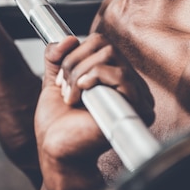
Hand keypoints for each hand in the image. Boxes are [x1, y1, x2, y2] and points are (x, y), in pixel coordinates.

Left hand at [36, 34, 154, 166]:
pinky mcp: (135, 109)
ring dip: (80, 72)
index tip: (61, 78)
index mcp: (114, 78)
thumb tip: (67, 38)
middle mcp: (130, 85)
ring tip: (71, 96)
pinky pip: (120, 75)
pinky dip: (94, 77)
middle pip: (106, 46)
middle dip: (75, 62)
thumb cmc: (59, 125)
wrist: (57, 151)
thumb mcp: (55, 80)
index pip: (102, 43)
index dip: (76, 52)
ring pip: (111, 56)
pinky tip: (82, 95)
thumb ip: (57, 56)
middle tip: (64, 86)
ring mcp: (135, 97)